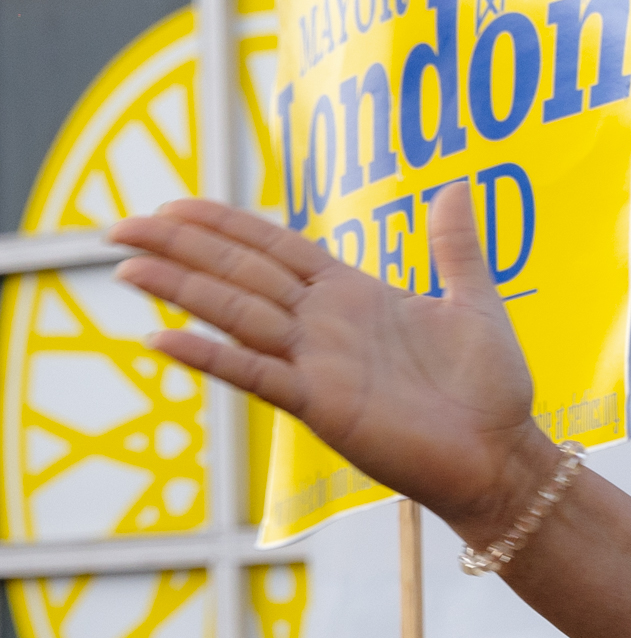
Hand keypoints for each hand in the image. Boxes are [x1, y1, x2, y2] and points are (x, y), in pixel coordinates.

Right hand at [111, 190, 547, 544]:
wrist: (503, 455)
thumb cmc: (489, 387)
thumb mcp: (474, 303)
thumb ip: (456, 247)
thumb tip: (459, 183)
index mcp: (353, 294)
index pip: (275, 248)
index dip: (225, 225)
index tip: (173, 204)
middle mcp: (324, 325)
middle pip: (241, 274)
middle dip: (182, 248)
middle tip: (119, 227)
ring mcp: (317, 364)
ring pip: (238, 316)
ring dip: (183, 291)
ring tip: (128, 267)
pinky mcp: (321, 406)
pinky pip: (257, 375)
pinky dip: (212, 356)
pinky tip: (164, 338)